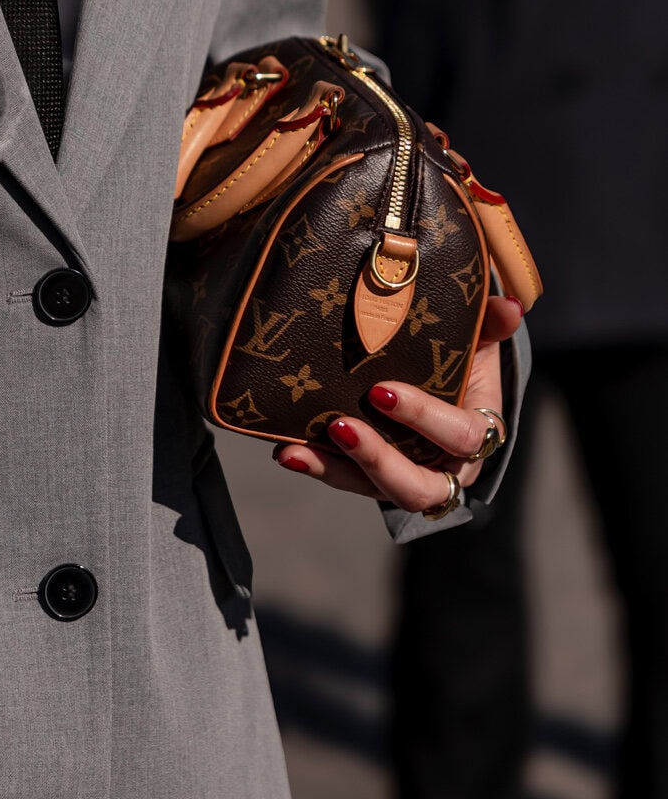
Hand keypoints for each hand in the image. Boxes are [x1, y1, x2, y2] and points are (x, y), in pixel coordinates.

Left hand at [272, 295, 522, 515]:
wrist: (441, 383)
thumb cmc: (462, 362)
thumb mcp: (477, 343)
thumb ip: (490, 326)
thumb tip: (512, 308)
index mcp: (477, 434)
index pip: (462, 436)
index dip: (425, 418)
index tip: (381, 392)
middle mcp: (444, 468)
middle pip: (419, 487)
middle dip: (378, 459)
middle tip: (341, 426)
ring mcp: (404, 477)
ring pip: (375, 490)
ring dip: (335, 470)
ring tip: (296, 451)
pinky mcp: (370, 476)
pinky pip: (343, 479)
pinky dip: (316, 467)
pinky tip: (286, 453)